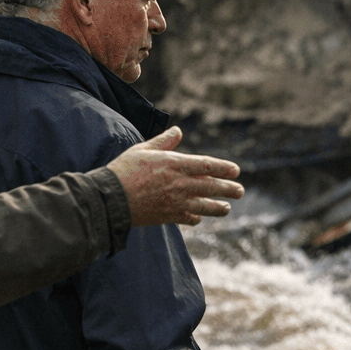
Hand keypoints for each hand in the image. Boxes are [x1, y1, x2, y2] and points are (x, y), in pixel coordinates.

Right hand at [106, 127, 243, 225]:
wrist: (110, 199)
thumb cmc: (124, 170)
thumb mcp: (143, 149)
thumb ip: (163, 142)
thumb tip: (178, 131)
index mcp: (174, 164)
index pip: (206, 165)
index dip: (223, 168)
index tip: (236, 171)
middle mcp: (179, 184)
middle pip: (210, 187)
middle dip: (228, 189)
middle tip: (240, 191)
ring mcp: (175, 202)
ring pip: (204, 206)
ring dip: (218, 207)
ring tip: (227, 207)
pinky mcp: (167, 216)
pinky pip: (188, 218)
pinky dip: (196, 218)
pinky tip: (199, 218)